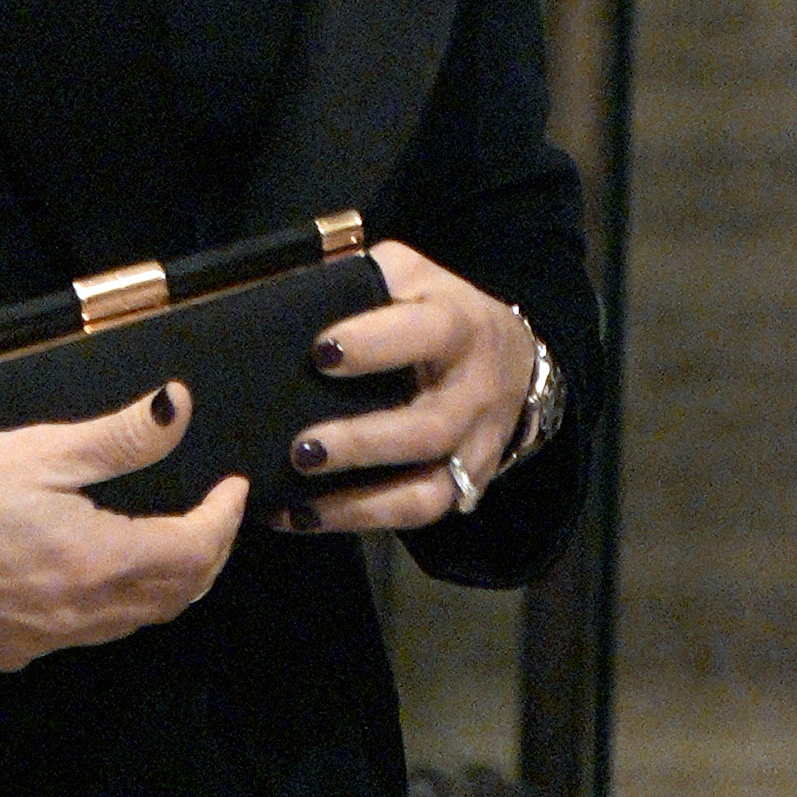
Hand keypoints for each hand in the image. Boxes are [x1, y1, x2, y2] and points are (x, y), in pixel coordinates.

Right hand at [0, 384, 247, 671]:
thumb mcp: (41, 449)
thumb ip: (121, 437)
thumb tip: (180, 407)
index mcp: (98, 561)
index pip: (193, 551)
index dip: (224, 520)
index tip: (232, 486)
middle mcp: (83, 615)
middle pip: (175, 596)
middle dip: (206, 557)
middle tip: (211, 515)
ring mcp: (48, 642)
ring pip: (134, 622)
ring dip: (165, 586)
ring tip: (169, 543)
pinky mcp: (12, 652)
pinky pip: (86, 635)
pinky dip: (113, 606)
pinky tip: (96, 575)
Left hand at [278, 240, 540, 536]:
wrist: (508, 360)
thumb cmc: (434, 312)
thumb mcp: (410, 277)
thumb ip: (362, 278)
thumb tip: (287, 294)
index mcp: (460, 326)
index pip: (429, 333)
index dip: (378, 344)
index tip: (320, 352)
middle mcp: (474, 393)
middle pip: (428, 429)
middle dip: (362, 443)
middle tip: (302, 448)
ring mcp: (473, 448)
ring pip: (427, 490)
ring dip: (359, 501)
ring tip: (298, 496)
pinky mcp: (463, 488)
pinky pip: (414, 515)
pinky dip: (355, 520)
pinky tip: (300, 516)